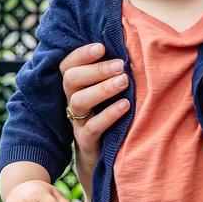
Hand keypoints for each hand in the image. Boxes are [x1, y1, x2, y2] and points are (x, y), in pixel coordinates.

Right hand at [59, 43, 130, 194]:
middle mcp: (72, 101)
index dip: (81, 54)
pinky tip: (126, 105)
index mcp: (75, 86)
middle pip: (71, 80)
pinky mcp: (86, 140)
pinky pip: (93, 127)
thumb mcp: (109, 92)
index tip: (102, 47)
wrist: (102, 156)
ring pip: (79, 101)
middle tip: (121, 65)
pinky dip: (109, 114)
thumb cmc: (110, 114)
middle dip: (96, 70)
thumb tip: (134, 45)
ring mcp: (77, 121)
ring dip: (102, 89)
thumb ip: (113, 72)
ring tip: (124, 81)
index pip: (68, 64)